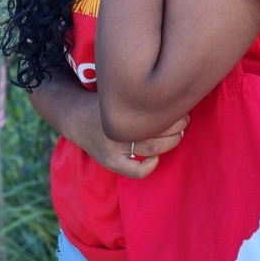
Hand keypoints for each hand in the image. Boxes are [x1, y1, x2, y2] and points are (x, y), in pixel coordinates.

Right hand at [70, 93, 188, 178]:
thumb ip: (139, 92)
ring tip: (179, 133)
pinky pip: (136, 172)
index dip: (172, 111)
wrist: (75, 117)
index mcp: (120, 109)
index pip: (154, 112)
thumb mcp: (117, 91)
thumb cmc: (104, 102)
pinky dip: (150, 166)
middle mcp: (118, 129)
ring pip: (153, 148)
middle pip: (158, 130)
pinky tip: (155, 157)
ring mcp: (113, 148)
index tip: (177, 106)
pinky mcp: (110, 162)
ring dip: (172, 141)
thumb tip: (170, 88)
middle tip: (184, 119)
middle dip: (177, 125)